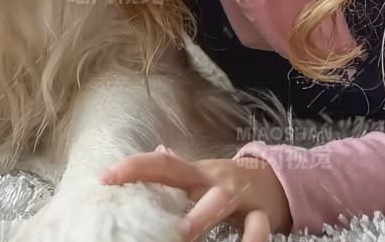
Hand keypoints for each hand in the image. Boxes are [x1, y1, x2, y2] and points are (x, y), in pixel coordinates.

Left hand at [98, 145, 291, 241]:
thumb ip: (178, 169)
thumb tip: (154, 152)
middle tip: (138, 210)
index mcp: (195, 172)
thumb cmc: (230, 183)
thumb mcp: (203, 175)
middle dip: (157, 182)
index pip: (160, 162)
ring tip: (185, 234)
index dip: (133, 167)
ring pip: (220, 201)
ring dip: (202, 216)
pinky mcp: (262, 214)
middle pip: (183, 173)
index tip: (105, 178)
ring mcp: (238, 195)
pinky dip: (250, 241)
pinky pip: (256, 228)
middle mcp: (213, 179)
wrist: (280, 182)